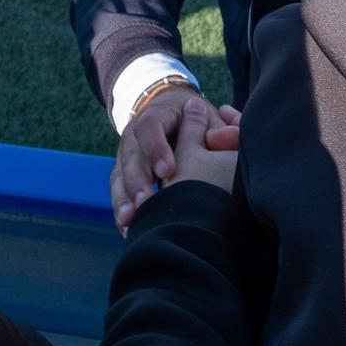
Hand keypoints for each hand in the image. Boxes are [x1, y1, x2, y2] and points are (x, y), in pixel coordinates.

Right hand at [118, 97, 240, 233]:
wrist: (173, 117)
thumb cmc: (196, 121)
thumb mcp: (208, 118)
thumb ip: (220, 129)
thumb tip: (227, 138)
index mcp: (157, 116)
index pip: (150, 128)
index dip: (156, 148)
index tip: (168, 170)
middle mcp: (136, 135)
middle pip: (131, 155)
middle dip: (137, 180)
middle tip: (146, 203)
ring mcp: (127, 155)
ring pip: (119, 175)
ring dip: (124, 199)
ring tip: (131, 220)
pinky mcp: (123, 173)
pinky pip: (118, 191)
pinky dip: (122, 210)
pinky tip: (128, 229)